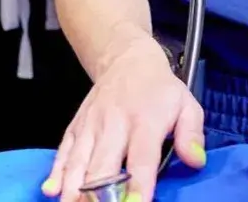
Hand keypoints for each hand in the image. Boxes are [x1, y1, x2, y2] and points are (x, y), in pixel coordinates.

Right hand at [43, 37, 204, 201]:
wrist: (127, 59)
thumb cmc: (159, 89)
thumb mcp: (186, 105)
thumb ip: (192, 134)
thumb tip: (195, 160)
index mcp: (144, 121)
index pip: (140, 158)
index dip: (137, 185)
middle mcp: (113, 123)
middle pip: (103, 164)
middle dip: (100, 194)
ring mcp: (91, 125)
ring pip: (79, 160)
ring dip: (74, 188)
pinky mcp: (77, 126)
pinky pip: (64, 151)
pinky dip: (56, 171)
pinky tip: (52, 190)